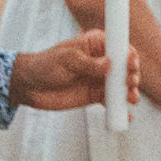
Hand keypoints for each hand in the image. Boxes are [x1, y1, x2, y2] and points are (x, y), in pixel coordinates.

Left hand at [10, 32, 138, 113]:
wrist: (29, 87)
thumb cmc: (45, 65)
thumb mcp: (66, 60)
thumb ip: (88, 63)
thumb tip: (109, 64)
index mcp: (96, 44)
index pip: (119, 46)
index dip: (128, 54)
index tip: (131, 63)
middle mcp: (102, 60)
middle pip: (125, 67)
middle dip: (132, 75)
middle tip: (130, 82)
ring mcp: (100, 79)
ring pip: (121, 85)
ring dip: (130, 92)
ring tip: (131, 99)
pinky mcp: (96, 95)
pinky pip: (112, 102)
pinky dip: (120, 109)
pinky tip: (127, 117)